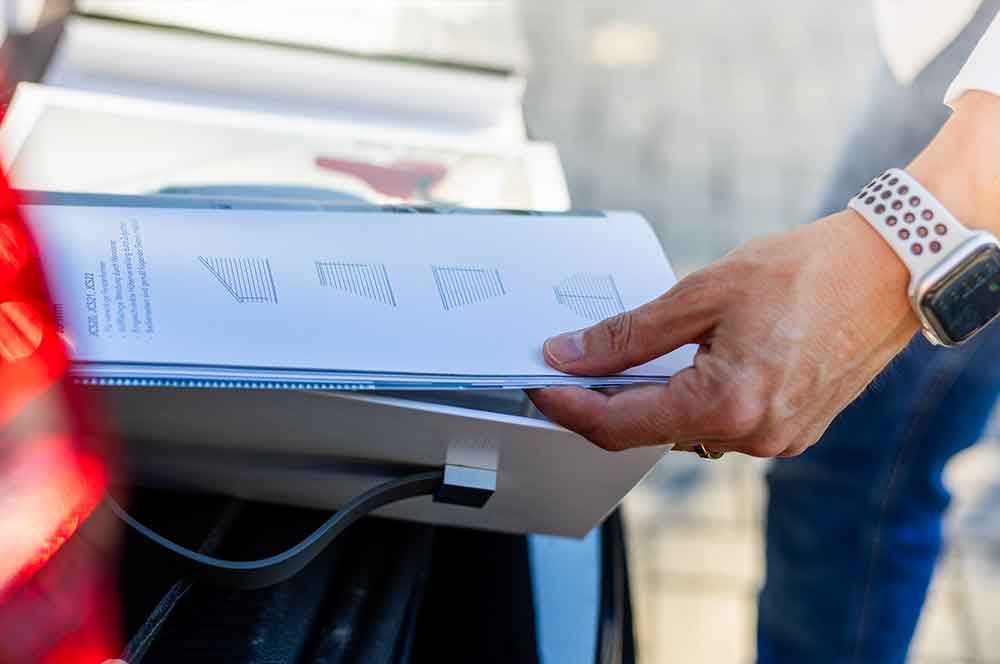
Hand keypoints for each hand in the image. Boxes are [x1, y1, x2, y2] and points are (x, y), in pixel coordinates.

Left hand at [530, 210, 919, 456]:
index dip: (566, 406)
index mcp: (725, 403)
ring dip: (653, 397)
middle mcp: (751, 436)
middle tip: (576, 360)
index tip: (536, 383)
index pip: (616, 424)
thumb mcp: (703, 293)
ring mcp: (775, 441)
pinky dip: (693, 399)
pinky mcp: (792, 433)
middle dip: (606, 399)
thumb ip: (629, 335)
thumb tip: (569, 355)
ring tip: (638, 354)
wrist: (889, 271)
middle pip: (647, 431)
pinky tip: (690, 364)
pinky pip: (721, 425)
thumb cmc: (805, 271)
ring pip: (683, 429)